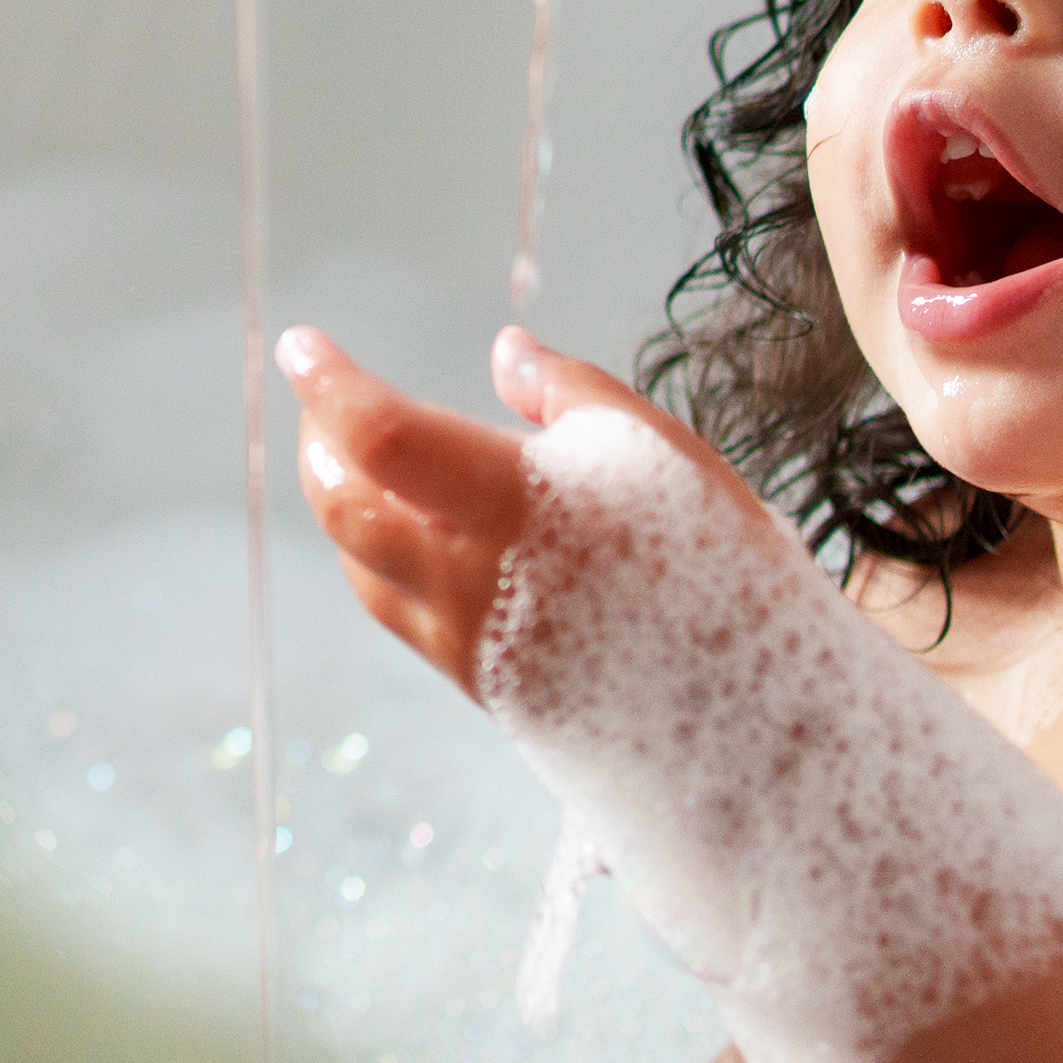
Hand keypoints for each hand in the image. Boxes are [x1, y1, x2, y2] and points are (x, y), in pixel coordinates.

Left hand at [293, 323, 764, 696]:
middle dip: (319, 446)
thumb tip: (505, 350)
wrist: (761, 718)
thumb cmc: (722, 564)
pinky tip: (404, 529)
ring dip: (339, 503)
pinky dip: (376, 557)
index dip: (331, 386)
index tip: (301, 344)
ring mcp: (470, 642)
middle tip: (324, 402)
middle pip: (346, 509)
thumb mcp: (662, 451)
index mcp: (516, 509)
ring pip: (361, 566)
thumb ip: (569, 393)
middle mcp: (474, 581)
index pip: (382, 438)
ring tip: (350, 456)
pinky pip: (399, 611)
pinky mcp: (482, 685)